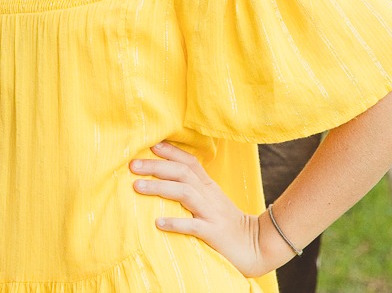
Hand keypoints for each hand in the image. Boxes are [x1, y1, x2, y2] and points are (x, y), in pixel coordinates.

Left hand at [131, 142, 283, 277]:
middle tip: (132, 165)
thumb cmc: (229, 225)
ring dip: (160, 188)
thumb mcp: (213, 202)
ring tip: (137, 187)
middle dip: (156, 166)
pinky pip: (194, 226)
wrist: (258, 247)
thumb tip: (166, 179)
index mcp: (209, 187)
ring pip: (185, 194)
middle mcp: (210, 196)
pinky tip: (159, 223)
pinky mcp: (214, 234)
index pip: (189, 162)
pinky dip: (176, 222)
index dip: (170, 151)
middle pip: (182, 173)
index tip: (150, 144)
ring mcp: (212, 214)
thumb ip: (194, 189)